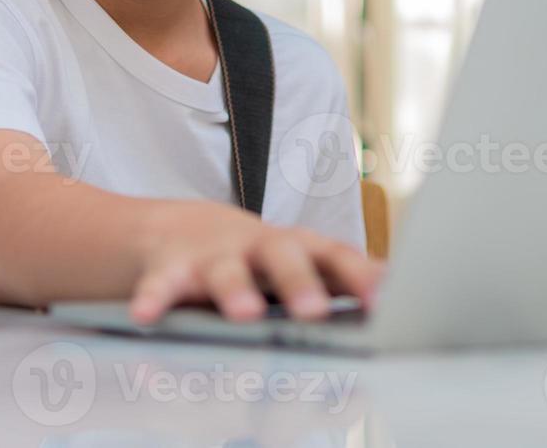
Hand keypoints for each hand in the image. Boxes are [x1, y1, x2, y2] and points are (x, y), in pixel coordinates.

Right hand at [128, 200, 384, 323]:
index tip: (384, 300)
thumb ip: (341, 280)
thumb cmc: (254, 258)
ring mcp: (212, 255)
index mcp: (296, 247)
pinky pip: (159, 285)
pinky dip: (153, 299)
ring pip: (225, 271)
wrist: (176, 229)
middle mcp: (257, 246)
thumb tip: (399, 292)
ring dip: (235, 291)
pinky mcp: (167, 268)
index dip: (360, 276)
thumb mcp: (296, 263)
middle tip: (313, 310)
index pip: (335, 256)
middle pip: (282, 256)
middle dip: (299, 283)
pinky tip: (147, 317)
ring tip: (244, 314)